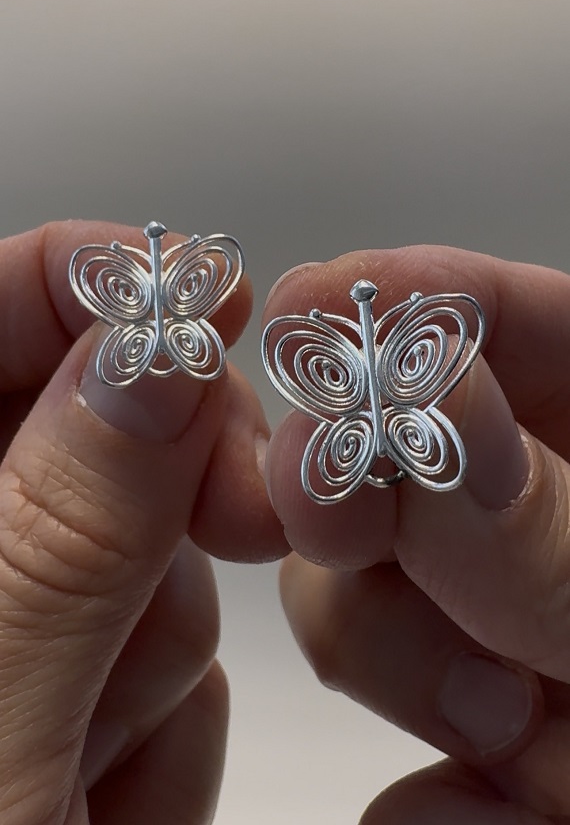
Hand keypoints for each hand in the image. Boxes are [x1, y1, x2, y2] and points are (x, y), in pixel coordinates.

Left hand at [0, 221, 285, 824]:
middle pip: (82, 433)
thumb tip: (150, 355)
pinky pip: (149, 656)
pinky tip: (102, 802)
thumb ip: (55, 533)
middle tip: (254, 517)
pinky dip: (155, 722)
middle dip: (172, 480)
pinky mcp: (53, 697)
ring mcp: (2, 635)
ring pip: (134, 559)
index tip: (202, 292)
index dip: (86, 282)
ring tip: (98, 775)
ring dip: (156, 648)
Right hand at [264, 247, 569, 822]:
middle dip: (362, 496)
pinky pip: (398, 760)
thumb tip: (419, 399)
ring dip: (409, 663)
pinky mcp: (488, 760)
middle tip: (332, 514)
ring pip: (367, 602)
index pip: (508, 325)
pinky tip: (516, 804)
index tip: (308, 310)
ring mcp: (510, 642)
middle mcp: (555, 533)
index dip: (405, 301)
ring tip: (520, 734)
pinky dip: (437, 794)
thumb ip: (552, 529)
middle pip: (395, 461)